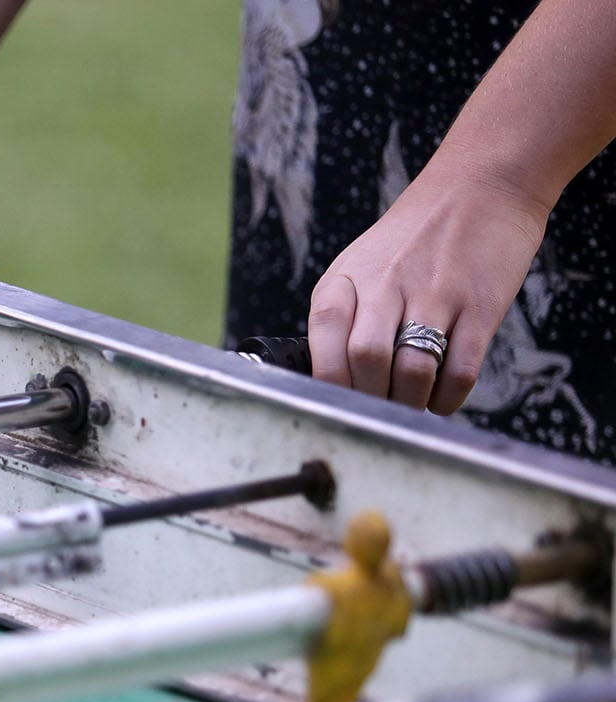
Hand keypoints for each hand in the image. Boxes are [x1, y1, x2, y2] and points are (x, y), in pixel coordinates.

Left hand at [306, 165, 548, 414]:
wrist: (480, 186)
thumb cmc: (412, 237)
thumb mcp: (359, 265)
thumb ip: (342, 315)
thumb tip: (331, 378)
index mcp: (346, 280)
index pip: (323, 339)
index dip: (329, 382)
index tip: (337, 405)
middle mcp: (387, 286)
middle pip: (366, 359)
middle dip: (369, 400)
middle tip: (377, 413)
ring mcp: (436, 295)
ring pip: (412, 369)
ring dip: (408, 403)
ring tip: (408, 407)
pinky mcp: (480, 306)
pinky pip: (461, 368)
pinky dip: (448, 397)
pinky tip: (441, 399)